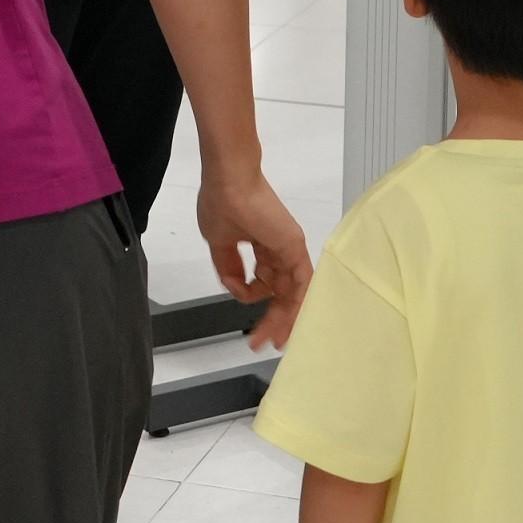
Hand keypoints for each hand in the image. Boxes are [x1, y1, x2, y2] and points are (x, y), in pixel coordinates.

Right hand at [199, 166, 311, 349]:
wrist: (229, 181)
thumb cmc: (221, 203)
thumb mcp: (220, 244)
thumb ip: (229, 268)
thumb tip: (235, 288)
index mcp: (261, 245)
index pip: (266, 282)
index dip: (256, 303)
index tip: (246, 319)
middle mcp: (279, 248)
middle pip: (281, 291)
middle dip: (273, 319)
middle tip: (263, 341)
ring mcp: (289, 248)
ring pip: (292, 292)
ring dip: (283, 319)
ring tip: (272, 340)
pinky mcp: (294, 247)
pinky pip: (302, 282)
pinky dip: (297, 305)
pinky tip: (288, 324)